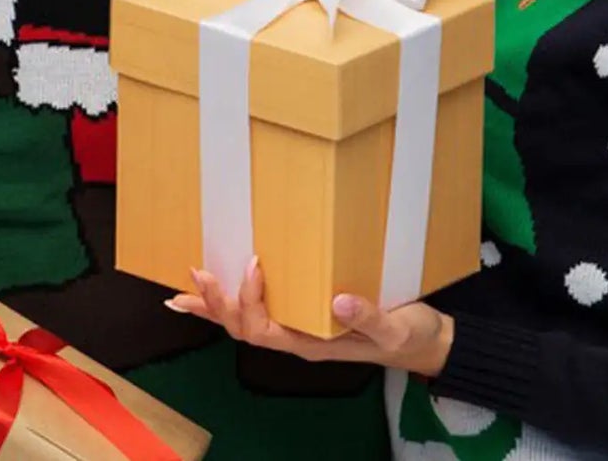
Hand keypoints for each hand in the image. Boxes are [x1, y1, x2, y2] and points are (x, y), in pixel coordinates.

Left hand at [165, 258, 453, 377]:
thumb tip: (339, 301)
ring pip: (246, 322)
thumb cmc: (409, 335)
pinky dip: (233, 302)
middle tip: (197, 273)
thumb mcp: (396, 329)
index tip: (255, 262)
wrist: (423, 343)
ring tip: (184, 291)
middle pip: (245, 328)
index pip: (265, 328)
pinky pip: (261, 311)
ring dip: (215, 307)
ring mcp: (299, 329)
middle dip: (218, 303)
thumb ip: (369, 318)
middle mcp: (298, 338)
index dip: (251, 299)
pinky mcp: (305, 315)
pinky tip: (218, 290)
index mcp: (312, 344)